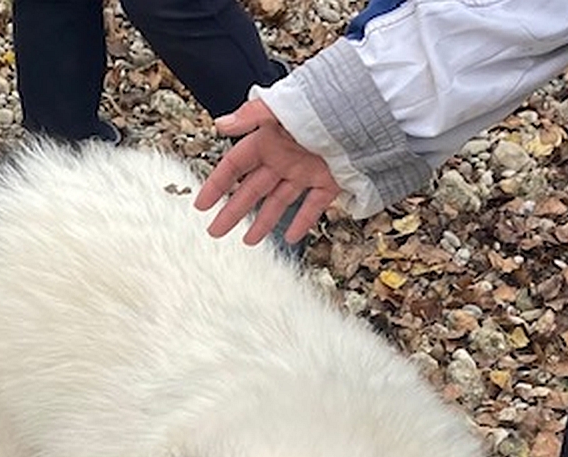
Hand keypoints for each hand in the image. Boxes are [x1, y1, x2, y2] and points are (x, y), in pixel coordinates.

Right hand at [193, 99, 341, 245]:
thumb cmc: (323, 103)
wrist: (365, 110)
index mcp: (269, 139)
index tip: (202, 205)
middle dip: (233, 211)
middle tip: (216, 230)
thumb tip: (220, 125)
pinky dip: (302, 222)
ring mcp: (306, 171)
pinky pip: (312, 206)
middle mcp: (284, 157)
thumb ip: (251, 115)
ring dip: (263, 222)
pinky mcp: (329, 181)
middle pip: (252, 189)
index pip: (236, 166)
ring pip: (278, 201)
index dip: (217, 185)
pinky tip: (291, 237)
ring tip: (249, 241)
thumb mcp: (282, 106)